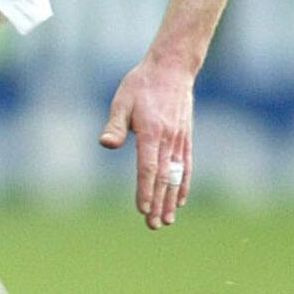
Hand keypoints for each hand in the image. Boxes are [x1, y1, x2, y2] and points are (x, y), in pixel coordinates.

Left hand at [99, 57, 195, 228]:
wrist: (172, 69)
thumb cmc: (141, 85)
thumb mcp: (122, 101)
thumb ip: (115, 125)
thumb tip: (106, 144)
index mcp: (152, 132)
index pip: (148, 167)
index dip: (146, 189)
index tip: (143, 209)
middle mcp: (169, 139)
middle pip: (164, 177)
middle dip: (158, 202)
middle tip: (153, 225)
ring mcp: (180, 140)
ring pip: (177, 176)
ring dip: (171, 200)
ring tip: (166, 221)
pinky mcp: (185, 138)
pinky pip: (187, 166)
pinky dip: (184, 185)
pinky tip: (179, 201)